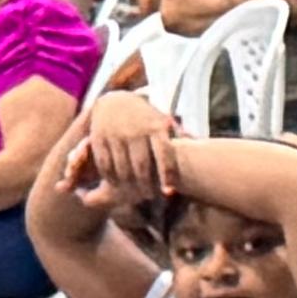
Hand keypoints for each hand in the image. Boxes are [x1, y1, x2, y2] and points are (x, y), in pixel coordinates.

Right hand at [77, 94, 189, 208]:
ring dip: (128, 185)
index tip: (168, 193)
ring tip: (135, 194)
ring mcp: (116, 134)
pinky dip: (110, 177)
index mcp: (156, 127)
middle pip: (142, 166)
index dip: (166, 174)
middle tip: (150, 196)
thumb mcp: (162, 121)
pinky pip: (104, 164)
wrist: (114, 100)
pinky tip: (116, 184)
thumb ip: (177, 135)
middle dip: (146, 185)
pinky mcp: (99, 138)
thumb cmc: (146, 117)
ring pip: (122, 167)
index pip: (164, 154)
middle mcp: (136, 131)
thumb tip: (197, 144)